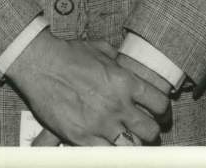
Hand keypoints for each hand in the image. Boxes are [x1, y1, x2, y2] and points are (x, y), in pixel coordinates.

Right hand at [7, 31, 167, 145]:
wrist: (42, 65)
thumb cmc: (71, 53)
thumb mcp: (103, 50)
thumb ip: (119, 61)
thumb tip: (125, 63)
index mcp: (126, 81)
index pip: (159, 103)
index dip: (163, 111)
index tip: (160, 114)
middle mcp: (118, 105)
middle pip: (149, 130)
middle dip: (151, 132)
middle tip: (147, 131)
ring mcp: (100, 123)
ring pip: (130, 147)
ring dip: (132, 145)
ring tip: (129, 142)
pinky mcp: (81, 137)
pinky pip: (104, 155)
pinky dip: (110, 154)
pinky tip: (110, 148)